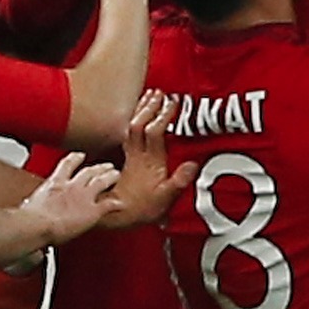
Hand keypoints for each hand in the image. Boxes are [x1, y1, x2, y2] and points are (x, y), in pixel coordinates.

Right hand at [17, 151, 121, 246]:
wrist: (38, 225)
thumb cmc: (29, 218)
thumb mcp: (29, 204)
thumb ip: (32, 203)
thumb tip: (26, 208)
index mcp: (55, 183)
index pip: (67, 164)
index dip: (76, 158)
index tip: (81, 155)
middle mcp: (71, 186)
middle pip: (88, 172)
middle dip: (99, 167)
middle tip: (106, 165)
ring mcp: (83, 197)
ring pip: (101, 182)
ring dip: (110, 177)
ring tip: (116, 175)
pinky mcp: (92, 211)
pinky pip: (108, 205)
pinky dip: (116, 204)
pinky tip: (121, 204)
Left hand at [101, 91, 199, 229]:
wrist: (115, 216)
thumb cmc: (141, 209)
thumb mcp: (165, 199)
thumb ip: (178, 182)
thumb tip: (193, 164)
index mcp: (150, 162)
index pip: (155, 132)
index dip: (163, 116)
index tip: (172, 102)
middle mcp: (138, 155)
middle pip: (140, 124)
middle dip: (150, 107)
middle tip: (159, 93)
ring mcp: (130, 156)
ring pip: (132, 127)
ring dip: (141, 110)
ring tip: (149, 97)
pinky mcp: (124, 159)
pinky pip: (128, 134)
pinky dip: (134, 121)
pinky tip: (137, 116)